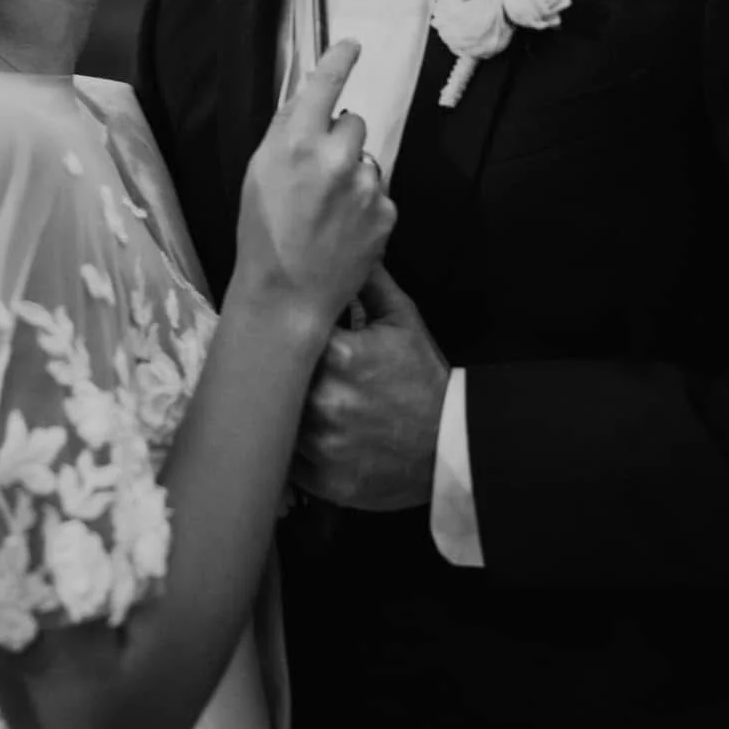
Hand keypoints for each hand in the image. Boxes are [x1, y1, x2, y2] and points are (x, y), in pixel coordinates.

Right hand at [234, 39, 396, 349]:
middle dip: (339, 139)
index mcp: (299, 142)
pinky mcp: (386, 212)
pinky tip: (342, 229)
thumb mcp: (258, 172)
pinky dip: (363, 205)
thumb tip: (305, 99)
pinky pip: (377, 193)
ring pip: (365, 160)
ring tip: (327, 211)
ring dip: (351, 174)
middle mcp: (337, 157)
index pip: (325, 86)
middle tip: (317, 173)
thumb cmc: (262, 232)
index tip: (352, 45)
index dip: (339, 61)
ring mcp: (366, 186)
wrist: (288, 294)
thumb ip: (285, 131)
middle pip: (352, 122)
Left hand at [291, 266, 448, 509]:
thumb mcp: (402, 321)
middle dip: (278, 371)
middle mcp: (323, 402)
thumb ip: (367, 282)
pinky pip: (288, 461)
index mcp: (338, 356)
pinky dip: (291, 449)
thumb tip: (341, 248)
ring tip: (284, 400)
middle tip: (276, 365)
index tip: (278, 327)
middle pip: (276, 378)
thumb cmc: (423, 379)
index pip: (286, 332)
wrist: (452, 446)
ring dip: (280, 410)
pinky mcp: (321, 480)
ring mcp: (320, 446)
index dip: (281, 329)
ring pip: (276, 421)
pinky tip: (302, 436)